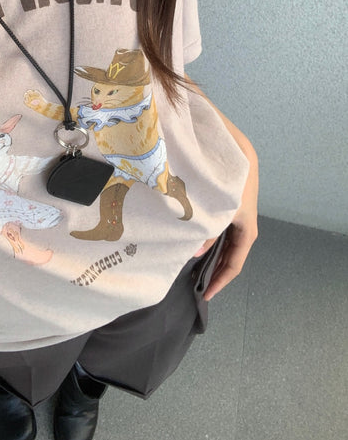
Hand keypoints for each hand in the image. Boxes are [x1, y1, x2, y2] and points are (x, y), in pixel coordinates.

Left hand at [194, 153, 258, 300]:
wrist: (233, 144)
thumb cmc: (228, 177)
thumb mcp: (219, 209)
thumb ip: (208, 231)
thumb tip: (197, 253)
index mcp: (246, 226)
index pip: (235, 262)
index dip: (221, 281)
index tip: (207, 295)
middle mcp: (243, 220)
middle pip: (231, 252)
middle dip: (216, 269)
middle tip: (198, 283)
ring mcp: (236, 209)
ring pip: (225, 238)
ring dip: (211, 252)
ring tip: (192, 264)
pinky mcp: (227, 199)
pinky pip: (220, 225)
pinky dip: (209, 235)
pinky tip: (194, 238)